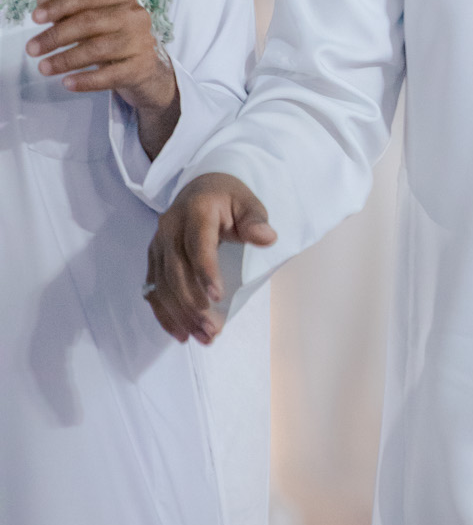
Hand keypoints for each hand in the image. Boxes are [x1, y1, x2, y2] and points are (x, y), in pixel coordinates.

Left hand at [28, 0, 180, 157]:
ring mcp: (142, 40)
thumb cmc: (114, 36)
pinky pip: (110, 75)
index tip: (35, 18)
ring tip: (44, 68)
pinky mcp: (143, 66)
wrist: (146, 66)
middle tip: (32, 49)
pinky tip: (67, 83)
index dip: (58, 6)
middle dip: (56, 36)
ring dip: (66, 60)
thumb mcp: (93, 18)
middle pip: (89, 22)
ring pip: (97, 49)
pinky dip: (86, 80)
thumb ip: (68, 8)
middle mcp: (135, 14)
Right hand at [145, 173, 276, 344]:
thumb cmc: (229, 199)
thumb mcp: (249, 202)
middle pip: (176, 271)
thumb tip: (267, 238)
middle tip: (212, 330)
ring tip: (202, 337)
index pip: (197, 245)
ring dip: (180, 316)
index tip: (218, 297)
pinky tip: (181, 333)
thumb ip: (256, 221)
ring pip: (162, 285)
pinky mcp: (153, 259)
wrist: (201, 188)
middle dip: (193, 305)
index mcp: (195, 211)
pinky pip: (153, 290)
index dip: (205, 271)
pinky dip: (165, 314)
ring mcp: (157, 244)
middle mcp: (169, 228)